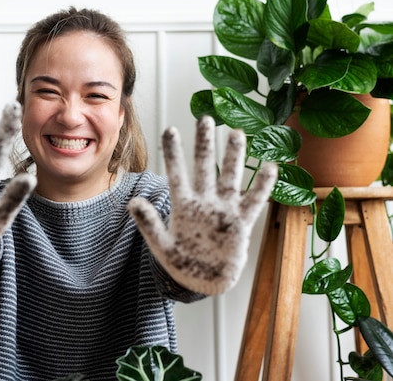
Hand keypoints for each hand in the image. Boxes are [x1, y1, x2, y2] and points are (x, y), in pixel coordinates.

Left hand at [128, 116, 276, 294]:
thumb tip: (132, 201)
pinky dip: (262, 186)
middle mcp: (204, 203)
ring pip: (230, 178)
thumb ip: (149, 224)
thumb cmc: (181, 264)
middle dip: (204, 144)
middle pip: (205, 167)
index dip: (173, 153)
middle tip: (205, 119)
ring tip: (236, 133)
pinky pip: (253, 202)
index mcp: (183, 206)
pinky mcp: (241, 224)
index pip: (177, 173)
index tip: (170, 130)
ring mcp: (223, 211)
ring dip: (234, 157)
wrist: (203, 283)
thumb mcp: (161, 245)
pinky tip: (270, 166)